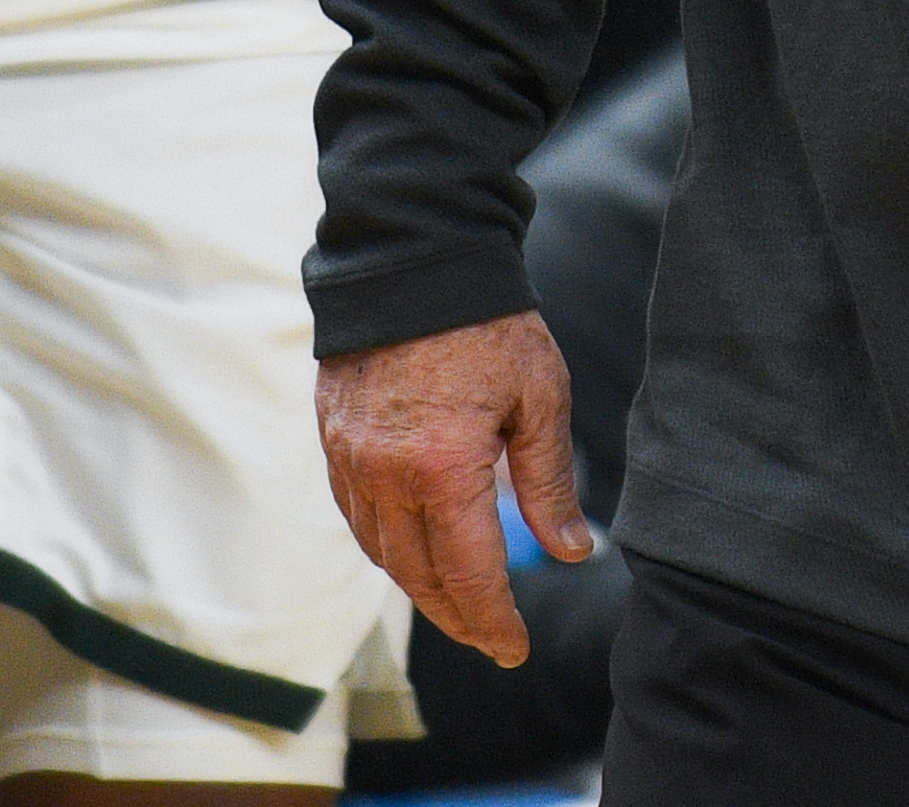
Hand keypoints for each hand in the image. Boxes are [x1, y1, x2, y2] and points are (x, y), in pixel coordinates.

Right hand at [316, 311, 596, 667]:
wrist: (413, 260)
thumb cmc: (489, 324)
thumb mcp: (540, 399)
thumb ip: (550, 484)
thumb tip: (574, 553)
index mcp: (444, 469)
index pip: (470, 574)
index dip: (494, 621)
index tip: (515, 648)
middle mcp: (387, 476)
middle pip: (421, 577)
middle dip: (460, 618)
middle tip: (493, 640)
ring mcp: (351, 461)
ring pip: (384, 554)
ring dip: (422, 589)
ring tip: (461, 606)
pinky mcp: (333, 442)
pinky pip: (357, 518)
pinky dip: (388, 548)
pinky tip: (415, 553)